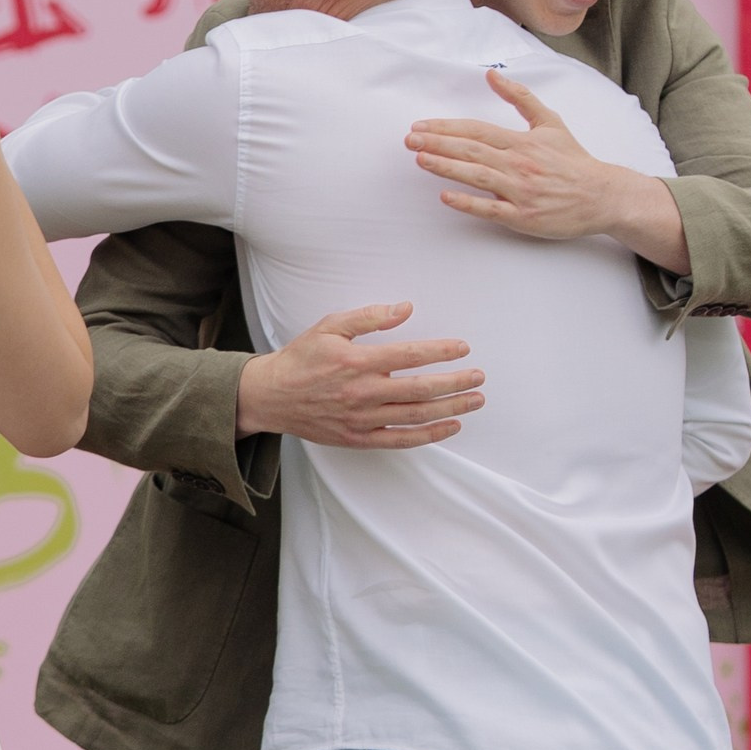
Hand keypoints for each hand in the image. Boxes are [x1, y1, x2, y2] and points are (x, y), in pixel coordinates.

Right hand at [236, 303, 484, 448]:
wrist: (270, 397)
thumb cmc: (301, 359)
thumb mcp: (329, 327)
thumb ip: (368, 317)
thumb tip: (405, 309)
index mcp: (357, 362)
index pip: (409, 356)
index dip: (440, 351)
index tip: (463, 348)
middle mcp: (362, 393)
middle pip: (420, 389)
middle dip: (455, 383)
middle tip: (479, 376)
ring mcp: (361, 419)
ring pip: (416, 416)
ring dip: (450, 408)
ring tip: (475, 400)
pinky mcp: (358, 438)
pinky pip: (400, 440)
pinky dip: (428, 435)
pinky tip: (450, 426)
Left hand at [407, 72, 688, 267]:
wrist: (602, 195)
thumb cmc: (572, 160)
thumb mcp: (549, 122)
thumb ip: (520, 97)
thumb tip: (491, 75)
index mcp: (522, 142)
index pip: (477, 131)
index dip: (447, 127)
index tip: (420, 125)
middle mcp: (519, 164)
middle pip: (472, 150)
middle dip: (438, 143)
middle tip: (409, 140)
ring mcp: (520, 191)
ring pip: (478, 176)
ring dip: (447, 167)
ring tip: (421, 159)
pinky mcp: (523, 217)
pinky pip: (491, 209)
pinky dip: (468, 202)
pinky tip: (446, 197)